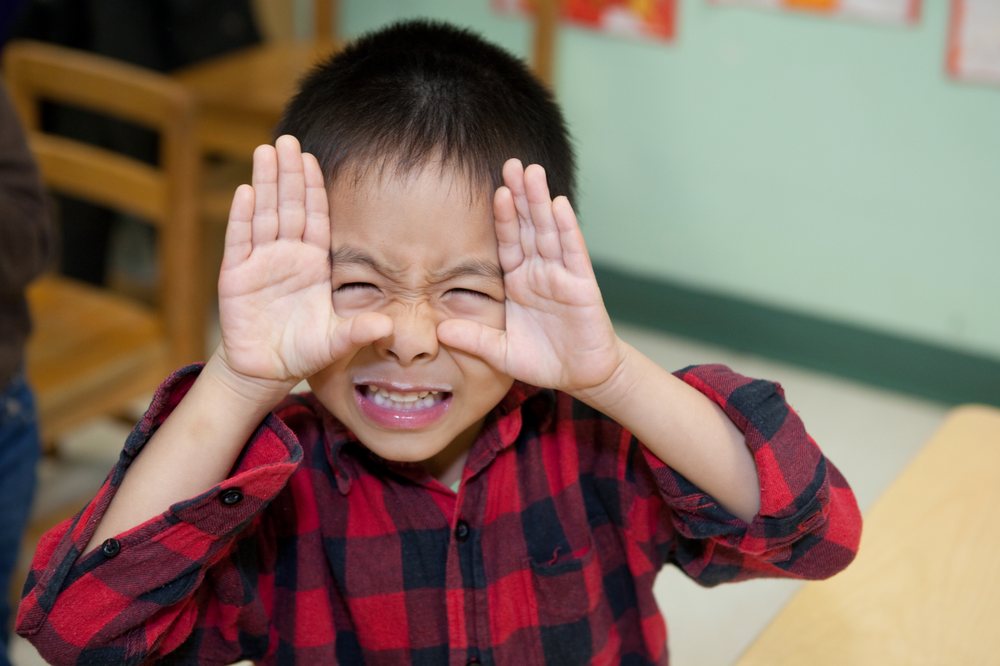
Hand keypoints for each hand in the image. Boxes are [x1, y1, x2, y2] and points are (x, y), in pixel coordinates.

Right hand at [216, 135, 390, 393]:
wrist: (265, 370)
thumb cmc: (303, 351)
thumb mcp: (335, 342)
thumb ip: (358, 332)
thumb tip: (386, 327)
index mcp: (313, 264)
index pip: (316, 218)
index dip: (314, 189)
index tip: (314, 159)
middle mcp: (287, 257)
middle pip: (289, 207)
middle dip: (289, 174)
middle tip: (288, 139)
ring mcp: (259, 263)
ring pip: (264, 215)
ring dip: (265, 183)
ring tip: (267, 151)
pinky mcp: (235, 277)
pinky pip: (240, 241)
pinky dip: (243, 217)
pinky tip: (246, 191)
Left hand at [438, 159, 624, 394]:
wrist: (581, 377)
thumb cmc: (543, 360)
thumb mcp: (499, 352)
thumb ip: (472, 338)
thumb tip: (438, 331)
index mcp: (519, 282)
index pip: (507, 242)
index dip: (501, 216)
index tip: (493, 189)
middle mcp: (540, 272)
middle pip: (528, 226)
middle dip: (521, 195)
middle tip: (511, 163)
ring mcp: (562, 275)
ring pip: (549, 231)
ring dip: (541, 201)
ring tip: (533, 171)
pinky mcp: (582, 286)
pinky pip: (572, 253)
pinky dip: (566, 229)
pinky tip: (559, 205)